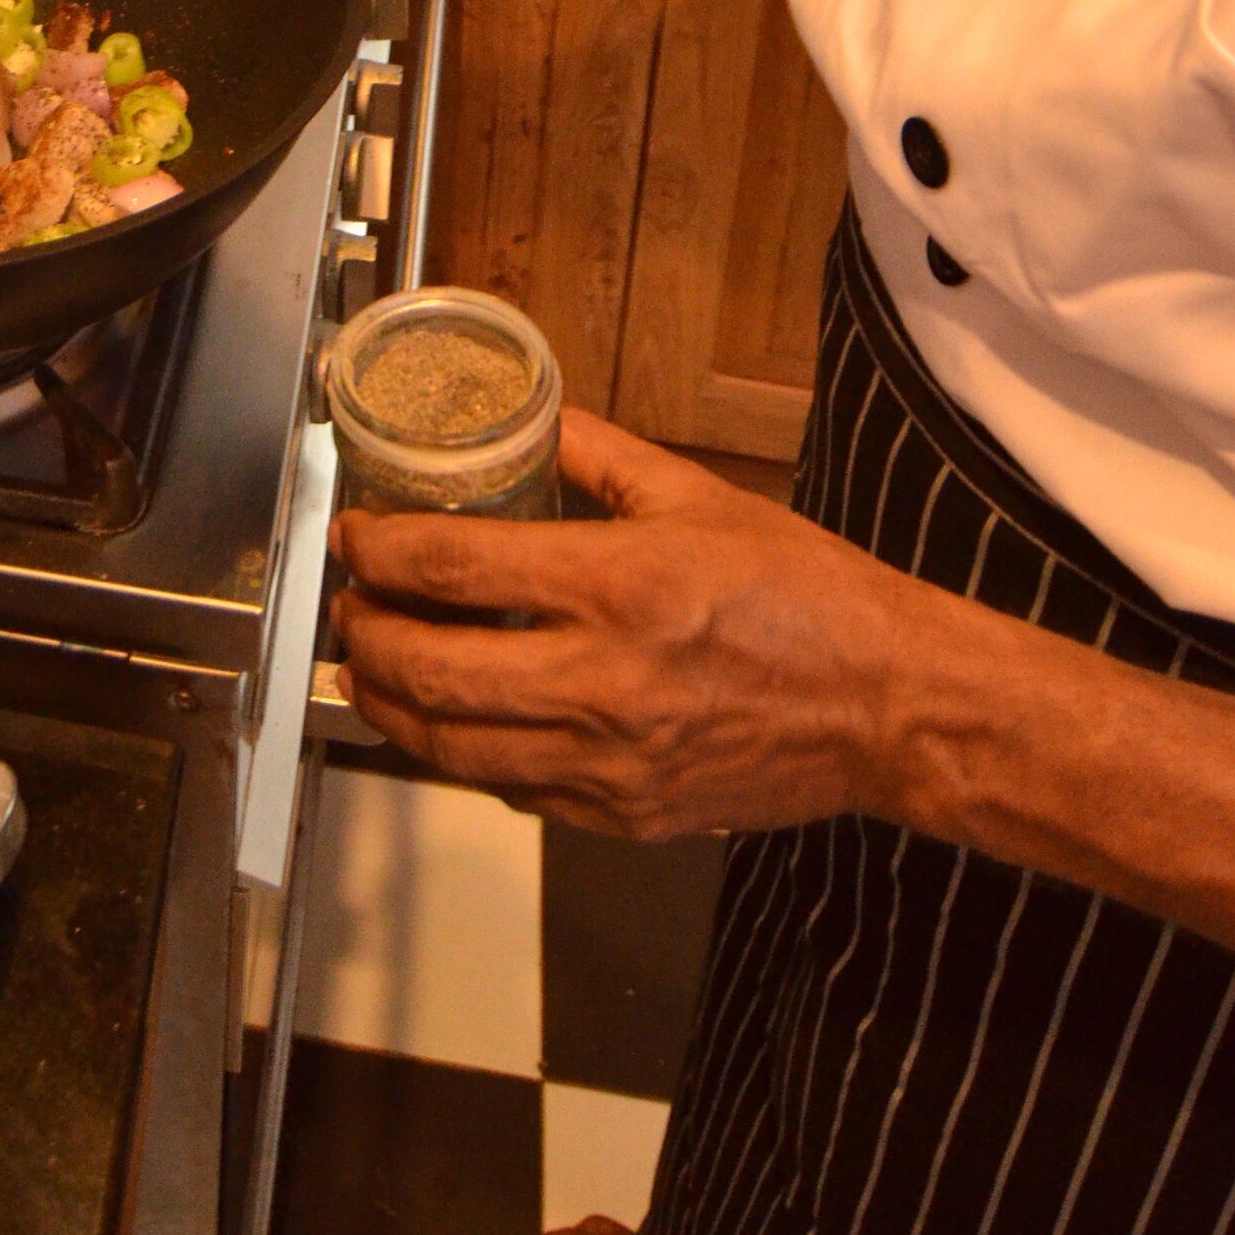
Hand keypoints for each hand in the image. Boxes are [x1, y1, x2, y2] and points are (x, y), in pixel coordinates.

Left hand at [334, 405, 925, 836]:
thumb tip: (531, 419)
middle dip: (366, 635)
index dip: (381, 553)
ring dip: (392, 706)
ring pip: (453, 747)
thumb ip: (598, 457)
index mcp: (620, 584)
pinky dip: (464, 753)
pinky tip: (456, 719)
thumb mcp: (698, 495)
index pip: (454, 570)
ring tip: (372, 667)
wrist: (883, 705)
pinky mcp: (621, 815)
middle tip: (351, 606)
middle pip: (431, 673)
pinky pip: (511, 789)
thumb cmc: (805, 595)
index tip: (356, 536)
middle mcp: (604, 681)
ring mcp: (609, 762)